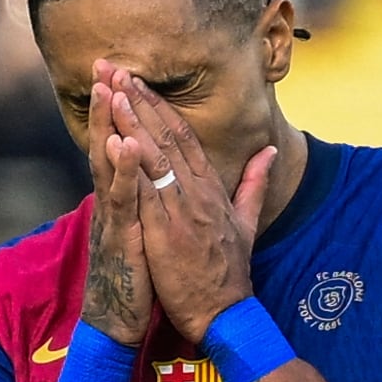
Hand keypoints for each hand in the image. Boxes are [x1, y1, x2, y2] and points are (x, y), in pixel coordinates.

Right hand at [81, 60, 153, 345]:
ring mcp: (113, 218)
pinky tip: (123, 145)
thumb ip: (159, 201)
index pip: (125, 142)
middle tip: (103, 63)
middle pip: (109, 142)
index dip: (126, 108)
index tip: (124, 72)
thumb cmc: (139, 279)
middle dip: (107, 102)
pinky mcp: (119, 239)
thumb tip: (163, 182)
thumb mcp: (152, 232)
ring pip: (108, 165)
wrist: (120, 324)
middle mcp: (114, 202)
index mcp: (127, 197)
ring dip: (105, 126)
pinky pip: (121, 201)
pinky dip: (122, 172)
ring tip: (104, 90)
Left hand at [107, 74, 275, 344]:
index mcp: (211, 188)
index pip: (184, 136)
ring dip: (130, 120)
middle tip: (115, 68)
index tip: (139, 81)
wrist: (225, 313)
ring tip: (110, 89)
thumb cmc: (229, 273)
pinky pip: (147, 190)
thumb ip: (255, 183)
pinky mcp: (167, 230)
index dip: (160, 106)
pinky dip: (132, 164)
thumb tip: (271, 151)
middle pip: (166, 134)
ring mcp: (182, 208)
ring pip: (154, 154)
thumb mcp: (247, 223)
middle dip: (139, 99)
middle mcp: (197, 191)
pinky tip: (116, 139)